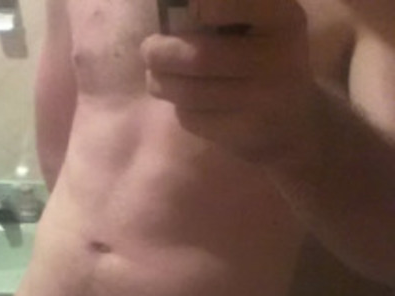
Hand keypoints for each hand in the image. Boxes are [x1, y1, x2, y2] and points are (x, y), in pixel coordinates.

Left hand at [142, 0, 316, 162]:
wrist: (295, 124)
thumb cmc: (268, 61)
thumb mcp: (266, 26)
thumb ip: (231, 12)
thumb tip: (175, 9)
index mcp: (284, 21)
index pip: (244, 5)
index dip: (210, 6)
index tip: (190, 7)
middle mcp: (277, 60)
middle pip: (199, 58)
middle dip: (161, 53)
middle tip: (148, 49)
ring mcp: (260, 102)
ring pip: (190, 92)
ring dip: (160, 82)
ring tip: (154, 76)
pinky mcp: (241, 134)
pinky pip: (192, 117)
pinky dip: (178, 106)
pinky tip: (181, 100)